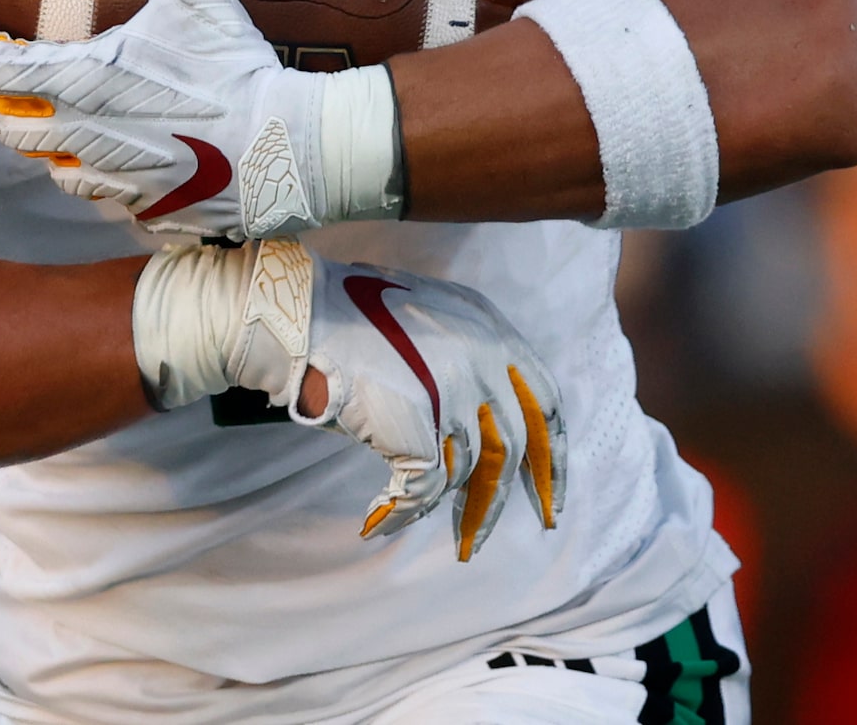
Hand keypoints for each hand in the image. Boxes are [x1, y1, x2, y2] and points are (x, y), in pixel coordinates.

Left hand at [0, 0, 383, 239]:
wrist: (283, 150)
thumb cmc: (234, 68)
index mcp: (84, 80)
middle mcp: (83, 135)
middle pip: (6, 125)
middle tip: (5, 82)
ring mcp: (111, 179)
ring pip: (49, 164)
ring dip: (43, 141)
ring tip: (53, 120)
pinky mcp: (144, 209)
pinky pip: (102, 194)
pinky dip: (97, 176)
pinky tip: (116, 158)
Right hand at [190, 241, 565, 560]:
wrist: (304, 316)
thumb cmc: (354, 320)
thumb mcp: (432, 322)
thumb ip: (466, 361)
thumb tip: (481, 431)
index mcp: (493, 331)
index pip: (546, 402)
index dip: (552, 455)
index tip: (551, 493)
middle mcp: (484, 357)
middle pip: (516, 444)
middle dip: (512, 498)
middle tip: (507, 533)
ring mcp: (455, 390)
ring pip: (471, 471)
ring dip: (459, 512)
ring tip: (449, 539)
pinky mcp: (421, 423)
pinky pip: (423, 487)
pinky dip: (402, 512)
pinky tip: (380, 522)